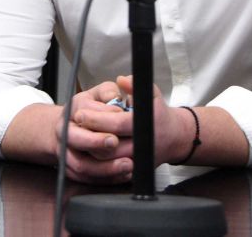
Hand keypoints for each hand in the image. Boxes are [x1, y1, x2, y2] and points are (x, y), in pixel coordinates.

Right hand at [58, 80, 135, 183]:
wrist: (67, 128)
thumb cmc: (87, 110)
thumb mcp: (97, 94)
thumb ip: (108, 91)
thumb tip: (115, 95)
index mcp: (72, 110)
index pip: (85, 113)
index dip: (103, 116)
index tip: (120, 115)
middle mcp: (65, 131)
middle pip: (76, 139)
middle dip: (97, 142)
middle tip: (116, 142)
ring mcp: (66, 152)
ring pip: (82, 165)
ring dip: (105, 168)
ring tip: (127, 165)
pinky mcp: (72, 170)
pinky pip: (88, 179)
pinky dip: (106, 179)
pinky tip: (123, 175)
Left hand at [72, 76, 195, 166]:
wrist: (175, 138)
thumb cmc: (159, 115)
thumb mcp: (151, 95)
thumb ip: (136, 85)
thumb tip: (122, 80)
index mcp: (145, 125)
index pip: (117, 124)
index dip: (97, 119)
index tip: (80, 114)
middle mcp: (142, 145)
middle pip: (109, 146)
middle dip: (89, 136)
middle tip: (75, 126)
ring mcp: (138, 161)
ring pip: (108, 161)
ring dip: (91, 149)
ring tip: (81, 136)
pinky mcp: (135, 171)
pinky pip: (113, 171)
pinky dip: (99, 162)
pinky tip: (90, 150)